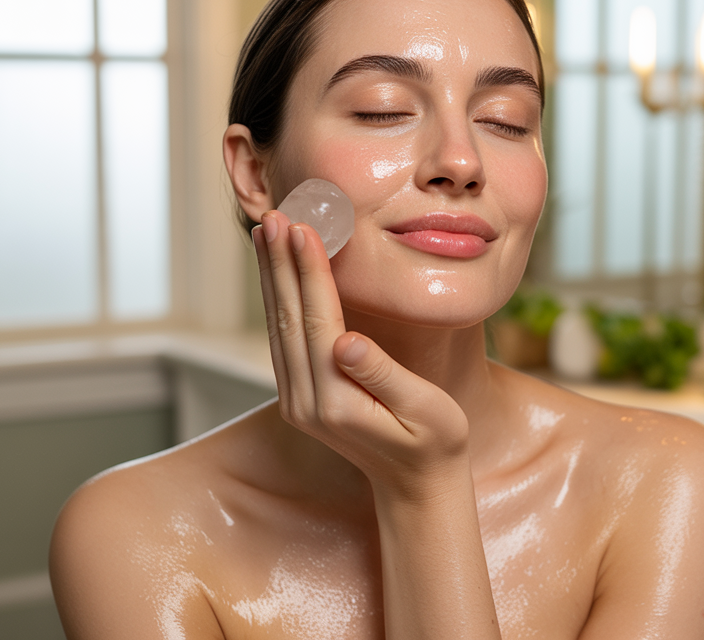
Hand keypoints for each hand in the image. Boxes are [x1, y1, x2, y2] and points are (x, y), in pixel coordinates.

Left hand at [254, 211, 470, 497]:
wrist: (418, 488)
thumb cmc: (434, 445)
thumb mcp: (423, 411)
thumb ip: (382, 376)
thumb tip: (346, 342)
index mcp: (336, 399)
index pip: (318, 320)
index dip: (309, 270)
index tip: (303, 227)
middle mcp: (306, 401)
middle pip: (288, 318)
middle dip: (281, 263)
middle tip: (276, 214)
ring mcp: (298, 401)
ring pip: (279, 326)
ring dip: (273, 277)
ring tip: (268, 233)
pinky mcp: (301, 398)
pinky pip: (285, 339)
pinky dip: (279, 300)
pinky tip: (279, 275)